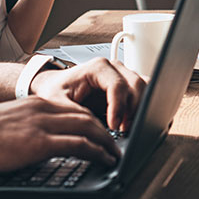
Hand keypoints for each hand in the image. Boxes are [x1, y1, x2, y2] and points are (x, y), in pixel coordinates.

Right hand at [0, 97, 119, 172]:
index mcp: (33, 102)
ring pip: (88, 127)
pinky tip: (105, 159)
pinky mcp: (40, 142)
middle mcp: (41, 108)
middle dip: (104, 129)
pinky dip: (97, 152)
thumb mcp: (6, 122)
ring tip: (115, 153)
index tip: (99, 131)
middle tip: (114, 142)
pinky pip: (79, 145)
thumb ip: (25, 125)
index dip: (90, 120)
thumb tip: (35, 138)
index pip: (72, 107)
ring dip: (106, 141)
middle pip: (85, 114)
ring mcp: (42, 124)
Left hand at [30, 57, 146, 131]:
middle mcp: (114, 68)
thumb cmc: (55, 90)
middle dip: (133, 110)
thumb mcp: (58, 103)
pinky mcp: (126, 86)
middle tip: (122, 130)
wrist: (54, 87)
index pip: (118, 86)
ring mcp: (122, 75)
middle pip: (137, 85)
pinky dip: (141, 107)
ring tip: (125, 127)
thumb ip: (77, 114)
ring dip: (139, 109)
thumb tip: (95, 129)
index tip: (114, 126)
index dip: (119, 108)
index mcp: (98, 67)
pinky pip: (143, 92)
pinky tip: (128, 121)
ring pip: (143, 88)